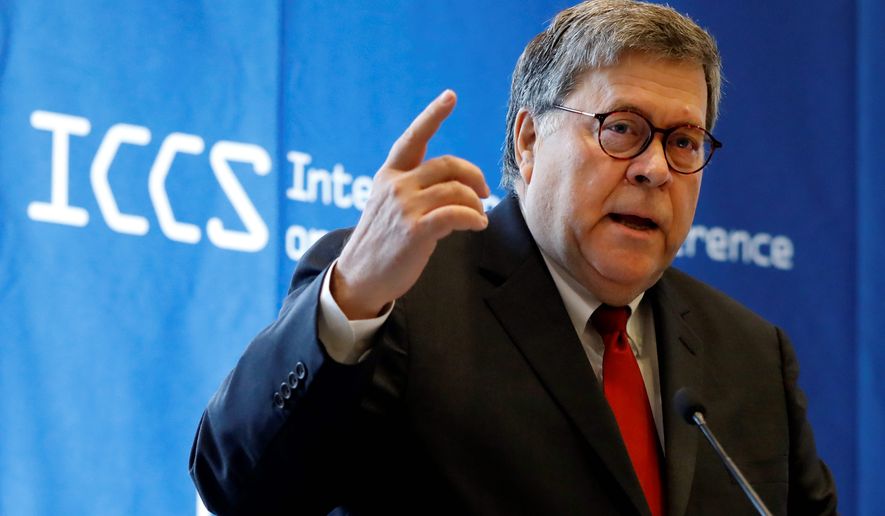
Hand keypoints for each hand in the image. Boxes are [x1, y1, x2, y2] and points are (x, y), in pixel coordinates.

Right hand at [332, 90, 489, 318]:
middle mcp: (396, 185)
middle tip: (484, 192)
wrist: (360, 277)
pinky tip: (478, 225)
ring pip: (457, 191)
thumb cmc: (381, 243)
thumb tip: (456, 191)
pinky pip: (457, 214)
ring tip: (478, 217)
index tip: (450, 96)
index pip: (413, 138)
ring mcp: (405, 207)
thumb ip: (415, 191)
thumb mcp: (389, 207)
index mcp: (389, 175)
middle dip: (473, 176)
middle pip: (448, 165)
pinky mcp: (416, 230)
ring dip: (475, 204)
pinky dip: (474, 218)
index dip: (432, 115)